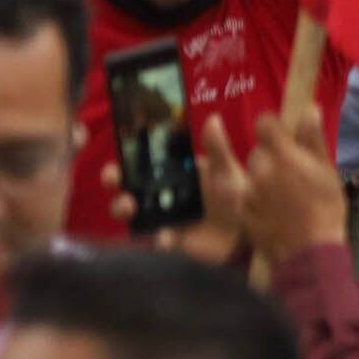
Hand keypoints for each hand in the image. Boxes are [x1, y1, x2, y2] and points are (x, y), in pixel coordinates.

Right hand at [102, 116, 250, 266]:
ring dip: (121, 207)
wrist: (246, 234)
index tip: (114, 159)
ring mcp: (160, 216)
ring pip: (129, 211)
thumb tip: (213, 119)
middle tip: (114, 181)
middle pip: (124, 184)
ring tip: (130, 207)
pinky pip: (153, 238)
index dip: (120, 160)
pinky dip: (156, 238)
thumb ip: (218, 149)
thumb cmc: (235, 197)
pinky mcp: (169, 239)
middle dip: (112, 181)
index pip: (137, 161)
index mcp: (169, 171)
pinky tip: (165, 238)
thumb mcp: (226, 171)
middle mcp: (159, 192)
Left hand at [240, 104, 348, 259]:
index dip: (273, 128)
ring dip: (264, 178)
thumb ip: (313, 140)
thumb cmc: (326, 210)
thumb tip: (310, 109)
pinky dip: (256, 198)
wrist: (311, 252)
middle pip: (260, 151)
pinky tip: (274, 211)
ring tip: (285, 197)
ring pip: (252, 172)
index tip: (283, 138)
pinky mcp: (241, 208)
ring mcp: (248, 188)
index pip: (265, 123)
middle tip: (292, 176)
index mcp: (282, 154)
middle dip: (273, 157)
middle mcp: (259, 167)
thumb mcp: (327, 173)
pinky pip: (247, 193)